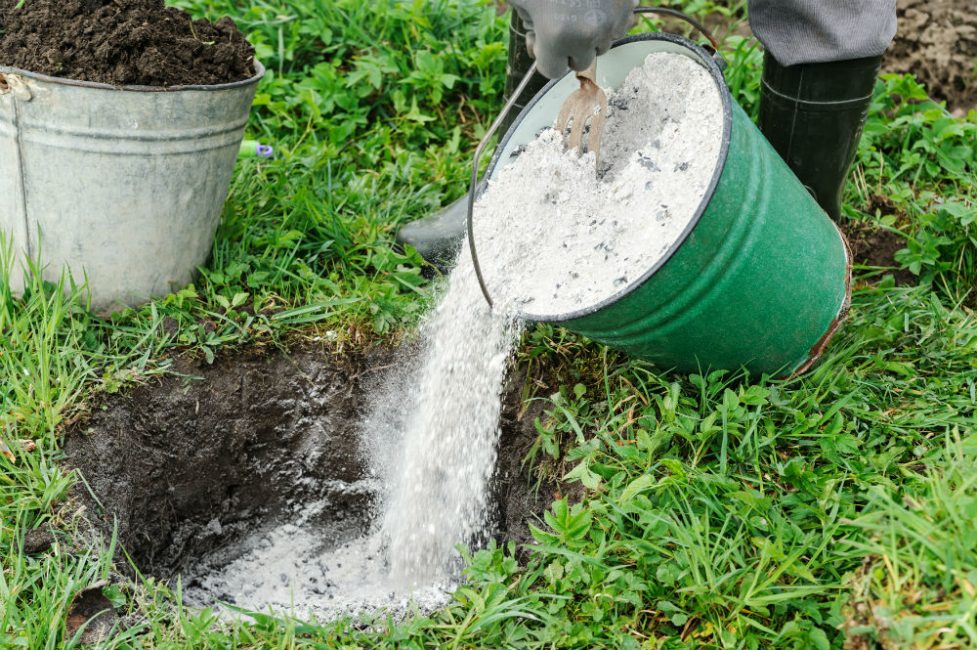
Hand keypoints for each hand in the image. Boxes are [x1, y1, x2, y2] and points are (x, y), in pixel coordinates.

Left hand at [510, 0, 637, 78]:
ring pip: (602, 45)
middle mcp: (588, 33)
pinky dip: (608, 17)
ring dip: (589, 34)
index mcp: (556, 35)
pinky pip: (619, 24)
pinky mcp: (629, 3)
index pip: (552, 70)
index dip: (543, 54)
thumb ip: (528, 24)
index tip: (540, 39)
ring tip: (577, 7)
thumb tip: (538, 43)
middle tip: (559, 21)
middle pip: (579, 61)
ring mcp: (613, 19)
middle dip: (567, 47)